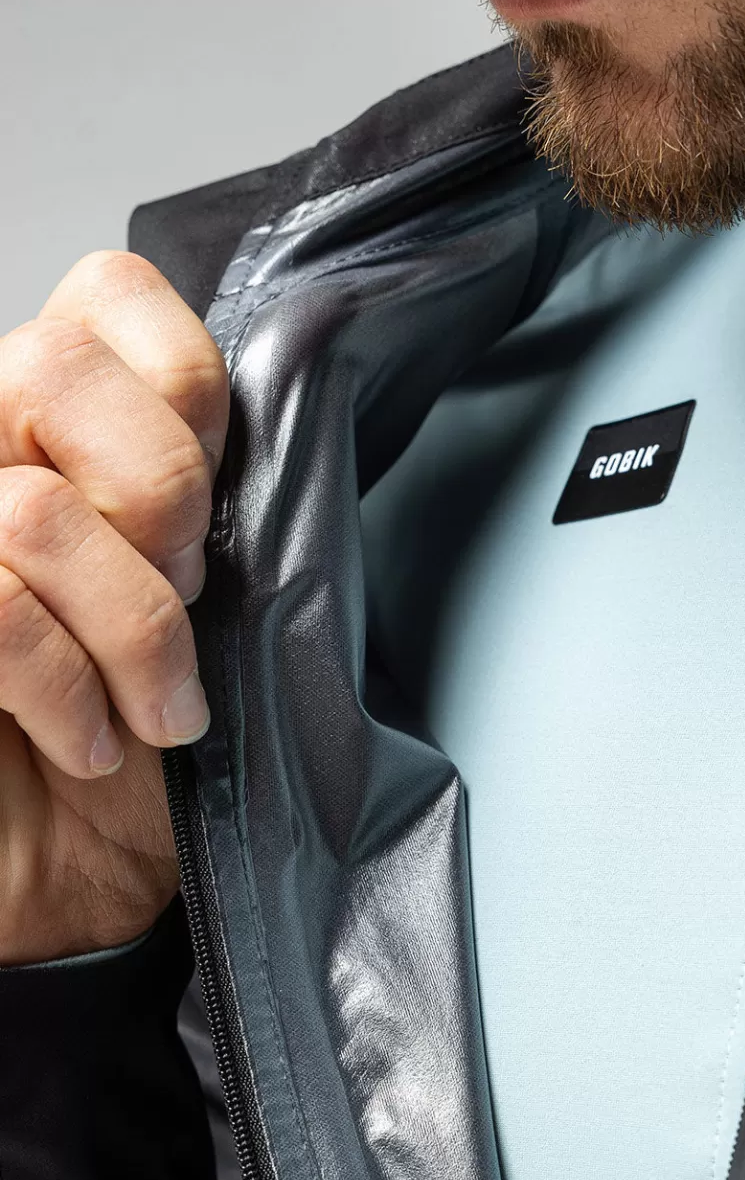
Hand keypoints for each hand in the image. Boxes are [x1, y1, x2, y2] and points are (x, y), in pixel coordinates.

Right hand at [0, 252, 229, 963]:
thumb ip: (213, 498)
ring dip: (135, 628)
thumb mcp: (212, 603)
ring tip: (155, 700)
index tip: (219, 491)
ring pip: (33, 511)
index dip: (186, 383)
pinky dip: (67, 687)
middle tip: (189, 588)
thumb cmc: (146, 742)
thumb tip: (277, 424)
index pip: (107, 296)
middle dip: (160, 495)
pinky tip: (89, 738)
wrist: (78, 883)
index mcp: (52, 424)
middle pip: (52, 368)